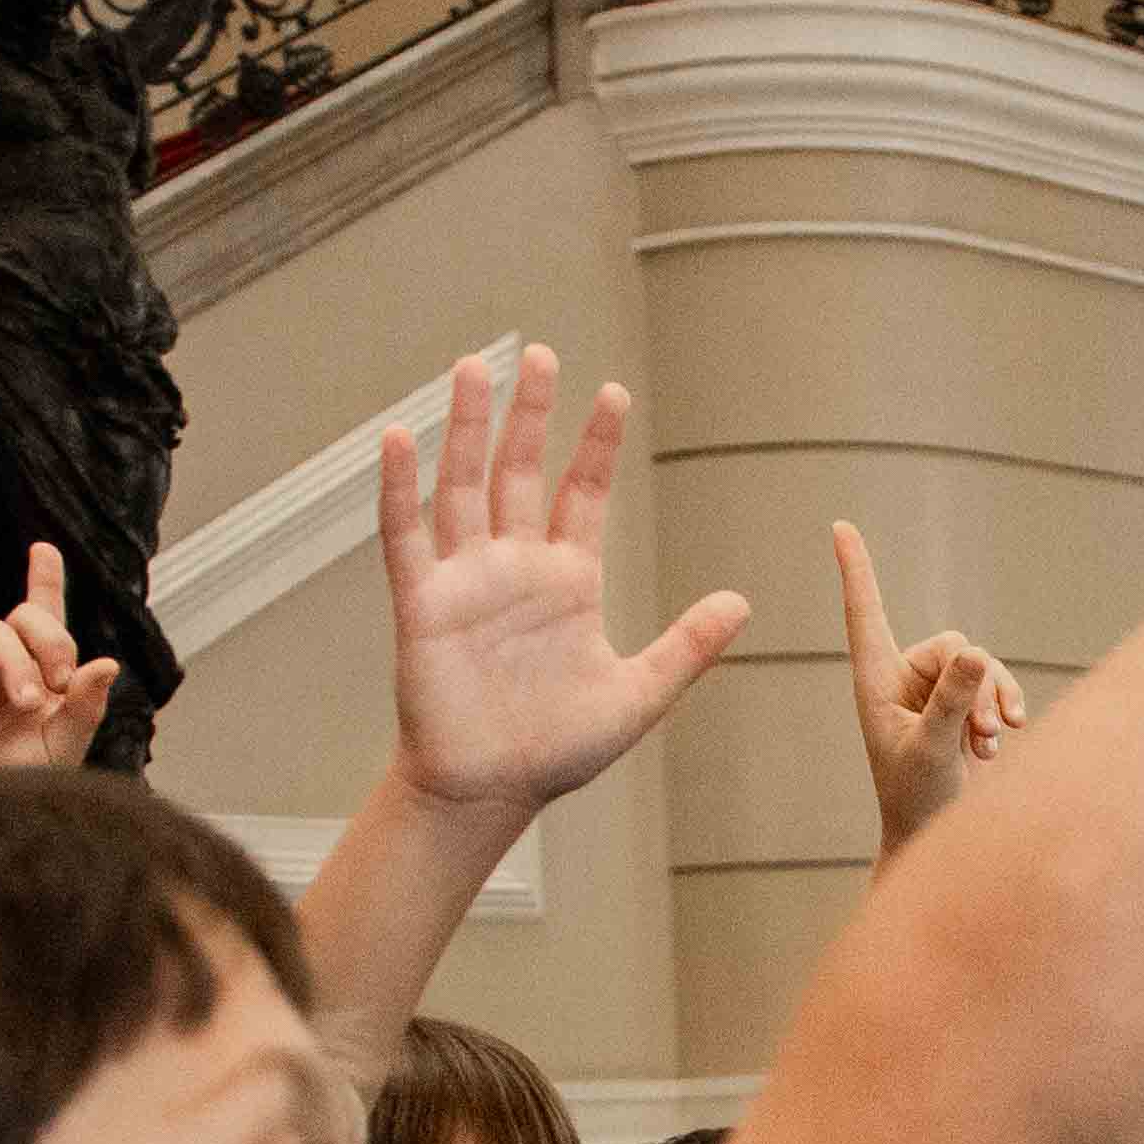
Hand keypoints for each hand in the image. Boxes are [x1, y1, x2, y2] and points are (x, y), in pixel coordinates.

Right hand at [0, 542, 118, 766]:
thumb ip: (85, 706)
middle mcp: (3, 667)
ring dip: (12, 658)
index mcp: (40, 679)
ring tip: (19, 698)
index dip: (44, 583)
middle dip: (48, 641)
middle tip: (55, 681)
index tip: (44, 551)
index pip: (45, 621)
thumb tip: (108, 664)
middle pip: (26, 620)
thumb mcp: (61, 747)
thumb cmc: (11, 785)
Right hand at [374, 346, 753, 821]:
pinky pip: (406, 537)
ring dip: (466, 429)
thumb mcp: (639, 695)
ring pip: (463, 486)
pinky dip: (401, 489)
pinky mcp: (422, 604)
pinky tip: (402, 438)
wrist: (492, 791)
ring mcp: (466, 579)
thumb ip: (688, 646)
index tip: (612, 392)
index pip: (583, 492)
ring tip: (473, 369)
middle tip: (538, 352)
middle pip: (519, 471)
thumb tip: (743, 602)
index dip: (595, 444)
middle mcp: (514, 566)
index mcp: (567, 580)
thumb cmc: (558, 749)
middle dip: (529, 413)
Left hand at [832, 523, 1027, 854]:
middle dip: (977, 684)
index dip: (856, 571)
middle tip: (985, 732)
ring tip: (993, 742)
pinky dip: (1003, 706)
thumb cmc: (917, 799)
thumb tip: (976, 653)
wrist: (935, 836)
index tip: (839, 527)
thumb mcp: (936, 750)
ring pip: (980, 662)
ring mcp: (934, 690)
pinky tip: (1002, 741)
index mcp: (876, 682)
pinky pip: (993, 681)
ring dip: (993, 698)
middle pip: (952, 644)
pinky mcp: (962, 705)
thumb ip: (954, 703)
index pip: (865, 614)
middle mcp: (903, 678)